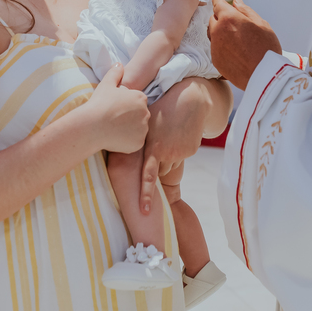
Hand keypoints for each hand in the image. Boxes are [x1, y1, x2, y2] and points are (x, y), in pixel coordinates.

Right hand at [84, 63, 149, 153]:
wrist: (92, 126)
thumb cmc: (98, 104)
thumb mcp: (105, 85)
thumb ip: (115, 73)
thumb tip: (119, 64)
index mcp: (140, 98)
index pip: (138, 102)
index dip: (126, 105)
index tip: (116, 109)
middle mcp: (146, 113)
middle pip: (140, 115)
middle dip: (131, 117)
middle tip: (114, 120)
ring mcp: (143, 129)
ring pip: (139, 129)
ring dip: (130, 130)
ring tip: (115, 129)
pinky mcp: (139, 143)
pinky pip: (136, 142)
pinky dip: (128, 141)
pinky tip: (116, 138)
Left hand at [137, 79, 211, 214]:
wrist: (190, 99)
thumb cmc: (162, 107)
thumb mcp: (145, 121)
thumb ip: (136, 136)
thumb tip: (121, 143)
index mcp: (153, 147)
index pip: (149, 176)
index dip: (146, 194)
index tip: (145, 211)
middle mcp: (167, 153)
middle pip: (160, 171)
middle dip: (157, 164)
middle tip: (157, 145)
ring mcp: (181, 153)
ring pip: (170, 165)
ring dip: (167, 157)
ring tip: (167, 135)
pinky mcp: (190, 150)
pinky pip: (180, 157)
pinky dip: (177, 150)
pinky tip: (177, 134)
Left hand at [208, 0, 280, 90]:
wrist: (264, 75)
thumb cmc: (266, 48)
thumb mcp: (261, 24)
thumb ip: (246, 11)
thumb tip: (236, 2)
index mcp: (229, 18)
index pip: (217, 4)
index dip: (218, 0)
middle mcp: (217, 31)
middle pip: (214, 19)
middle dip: (221, 18)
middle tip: (234, 22)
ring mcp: (215, 46)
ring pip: (213, 34)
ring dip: (220, 32)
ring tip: (235, 37)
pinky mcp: (215, 60)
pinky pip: (216, 48)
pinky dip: (222, 46)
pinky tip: (235, 51)